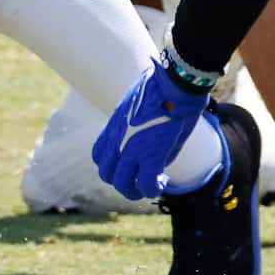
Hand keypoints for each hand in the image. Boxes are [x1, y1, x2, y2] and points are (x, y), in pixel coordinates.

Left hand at [91, 53, 219, 203]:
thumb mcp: (140, 107)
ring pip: (122, 184)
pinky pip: (146, 185)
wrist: (174, 84)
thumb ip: (137, 127)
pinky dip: (153, 190)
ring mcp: (131, 149)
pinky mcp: (151, 156)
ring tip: (152, 185)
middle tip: (141, 180)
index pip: (99, 156)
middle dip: (123, 182)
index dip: (112, 165)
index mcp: (113, 127)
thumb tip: (147, 138)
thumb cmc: (162, 88)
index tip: (129, 164)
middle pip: (107, 174)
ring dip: (135, 191)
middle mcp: (117, 141)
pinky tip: (162, 183)